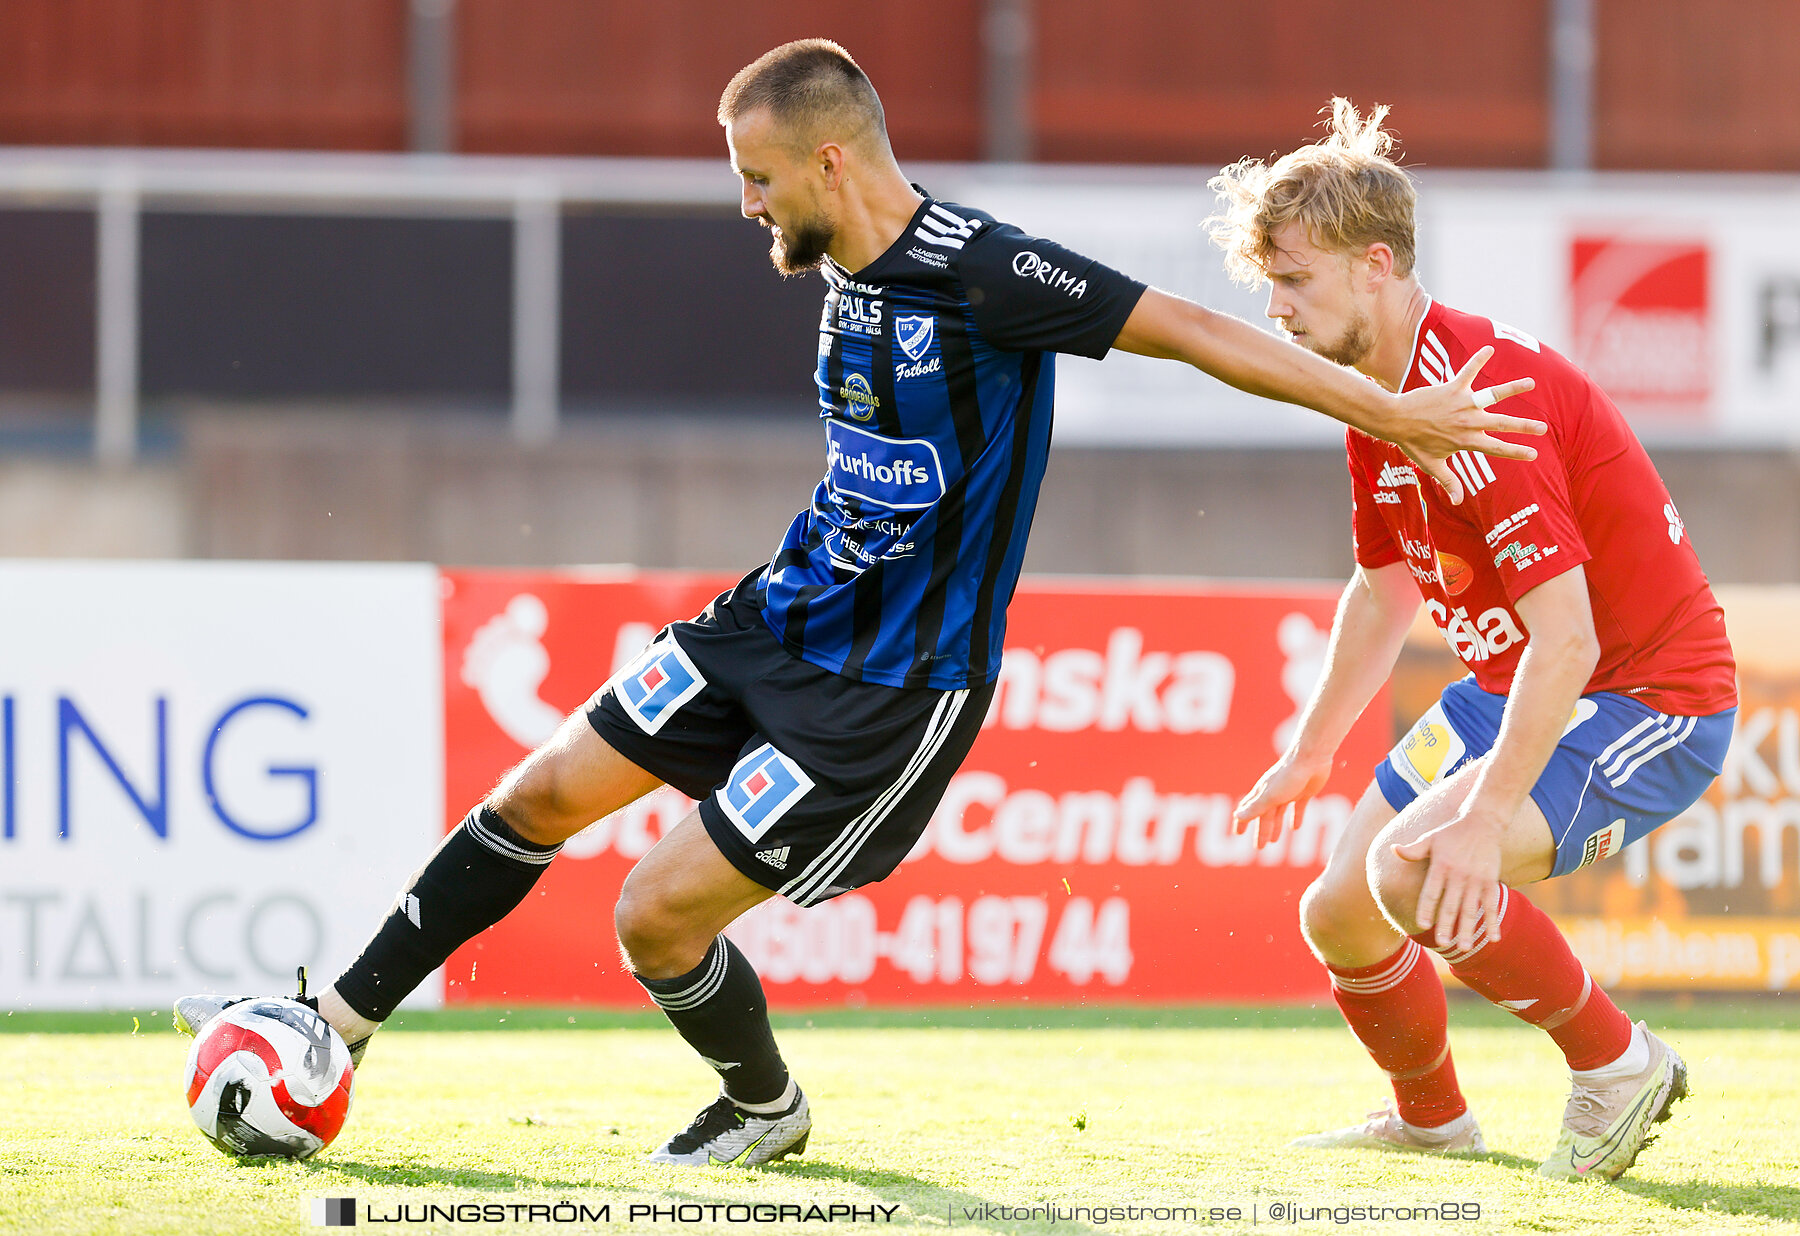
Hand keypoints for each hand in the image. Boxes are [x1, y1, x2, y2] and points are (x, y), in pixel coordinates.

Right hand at [1234, 749, 1332, 848]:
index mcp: (1262, 793)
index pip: (1248, 810)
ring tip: (1274, 841)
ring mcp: (1289, 792)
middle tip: (1259, 847)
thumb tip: (1236, 816)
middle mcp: (1273, 793)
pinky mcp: (1304, 792)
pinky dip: (1296, 818)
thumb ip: (1255, 808)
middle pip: (1265, 816)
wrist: (1311, 758)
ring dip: (1276, 827)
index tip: (1237, 833)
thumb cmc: (1288, 776)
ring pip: (1279, 813)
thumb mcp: (1270, 796)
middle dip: (1261, 831)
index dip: (1242, 822)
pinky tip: (1296, 827)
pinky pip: (1298, 808)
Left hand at [1389, 347, 1543, 503]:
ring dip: (1513, 388)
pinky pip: (1468, 371)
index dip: (1516, 452)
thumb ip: (1449, 481)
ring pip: (1493, 395)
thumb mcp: (1432, 465)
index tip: (1534, 454)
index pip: (1497, 448)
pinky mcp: (1453, 388)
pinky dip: (1478, 360)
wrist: (1395, 420)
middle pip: (1503, 424)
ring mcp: (1462, 404)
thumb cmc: (1413, 443)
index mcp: (1467, 441)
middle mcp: (1469, 422)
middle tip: (1543, 428)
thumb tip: (1458, 502)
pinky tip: (1489, 348)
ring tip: (1531, 383)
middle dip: (1525, 426)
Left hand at [1391, 808, 1505, 951]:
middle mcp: (1459, 875)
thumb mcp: (1430, 838)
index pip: (1431, 892)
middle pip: (1451, 905)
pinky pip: (1492, 904)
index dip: (1426, 908)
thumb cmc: (1451, 832)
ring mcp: (1476, 879)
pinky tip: (1493, 938)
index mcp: (1441, 866)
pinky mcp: (1491, 881)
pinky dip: (1493, 922)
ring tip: (1463, 948)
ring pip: (1471, 909)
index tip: (1422, 924)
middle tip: (1442, 943)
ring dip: (1467, 929)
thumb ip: (1413, 850)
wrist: (1482, 821)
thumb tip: (1393, 850)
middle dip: (1446, 925)